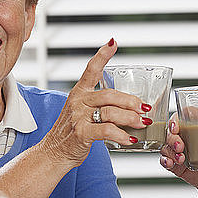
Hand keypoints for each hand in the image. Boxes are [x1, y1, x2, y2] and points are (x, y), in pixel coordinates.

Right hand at [40, 39, 150, 165]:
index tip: (113, 43)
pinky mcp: (81, 134)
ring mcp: (78, 117)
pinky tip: (131, 138)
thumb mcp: (83, 112)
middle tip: (144, 108)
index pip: (91, 69)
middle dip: (131, 101)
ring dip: (131, 118)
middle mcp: (78, 101)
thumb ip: (102, 106)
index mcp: (80, 93)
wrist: (52, 154)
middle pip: (110, 94)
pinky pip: (107, 130)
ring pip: (111, 112)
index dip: (103, 55)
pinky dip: (122, 135)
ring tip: (142, 123)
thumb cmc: (73, 133)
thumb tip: (134, 107)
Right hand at [159, 113, 197, 196]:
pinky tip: (171, 164)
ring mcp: (180, 150)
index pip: (186, 115)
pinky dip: (165, 161)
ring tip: (181, 157)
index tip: (179, 124)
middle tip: (180, 144)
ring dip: (169, 149)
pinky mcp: (176, 165)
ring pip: (166, 144)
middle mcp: (187, 136)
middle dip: (173, 135)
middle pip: (172, 129)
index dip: (179, 117)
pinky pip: (165, 160)